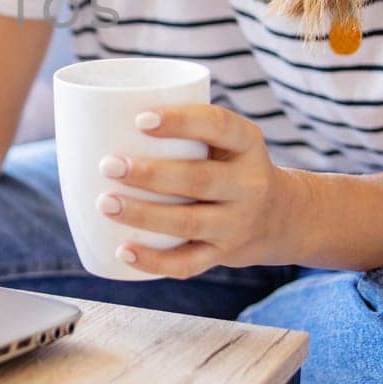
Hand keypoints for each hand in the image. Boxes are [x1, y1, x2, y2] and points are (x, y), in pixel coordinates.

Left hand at [96, 104, 309, 277]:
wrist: (282, 216)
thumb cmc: (230, 166)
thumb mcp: (227, 141)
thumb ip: (185, 131)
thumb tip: (100, 121)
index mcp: (247, 144)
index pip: (218, 126)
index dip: (180, 121)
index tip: (140, 120)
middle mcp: (249, 184)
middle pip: (199, 179)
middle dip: (150, 174)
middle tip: (108, 165)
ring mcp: (238, 223)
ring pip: (189, 222)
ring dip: (143, 215)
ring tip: (105, 203)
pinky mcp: (224, 254)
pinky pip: (188, 263)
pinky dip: (154, 261)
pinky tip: (123, 250)